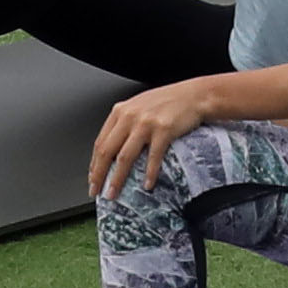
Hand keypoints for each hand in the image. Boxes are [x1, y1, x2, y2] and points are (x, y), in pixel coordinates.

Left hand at [84, 77, 224, 199]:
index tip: (92, 178)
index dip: (94, 164)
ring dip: (117, 179)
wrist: (194, 95)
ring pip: (124, 157)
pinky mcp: (163, 130)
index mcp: (120, 111)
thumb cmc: (168, 102)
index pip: (100, 142)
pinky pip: (152, 157)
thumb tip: (113, 150)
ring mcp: (146, 124)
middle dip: (99, 175)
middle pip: (107, 151)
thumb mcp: (139, 107)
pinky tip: (147, 184)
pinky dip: (149, 173)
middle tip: (96, 191)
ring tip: (113, 193)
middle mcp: (130, 117)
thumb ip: (125, 123)